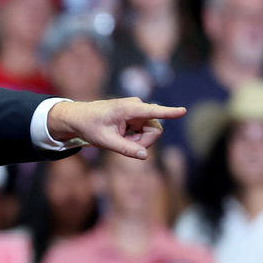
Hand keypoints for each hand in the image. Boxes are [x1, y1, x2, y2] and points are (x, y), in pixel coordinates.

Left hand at [48, 97, 185, 159]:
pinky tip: (122, 136)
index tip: (183, 111)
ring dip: (138, 141)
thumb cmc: (90, 127)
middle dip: (143, 142)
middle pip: (154, 130)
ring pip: (151, 132)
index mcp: (128, 109)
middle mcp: (137, 106)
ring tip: (119, 139)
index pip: (153, 111)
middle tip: (124, 145)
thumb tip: (144, 156)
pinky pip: (145, 131)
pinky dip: (135, 138)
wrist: (79, 118)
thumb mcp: (105, 141)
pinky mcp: (137, 115)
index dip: (169, 112)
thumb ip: (125, 149)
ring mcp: (138, 111)